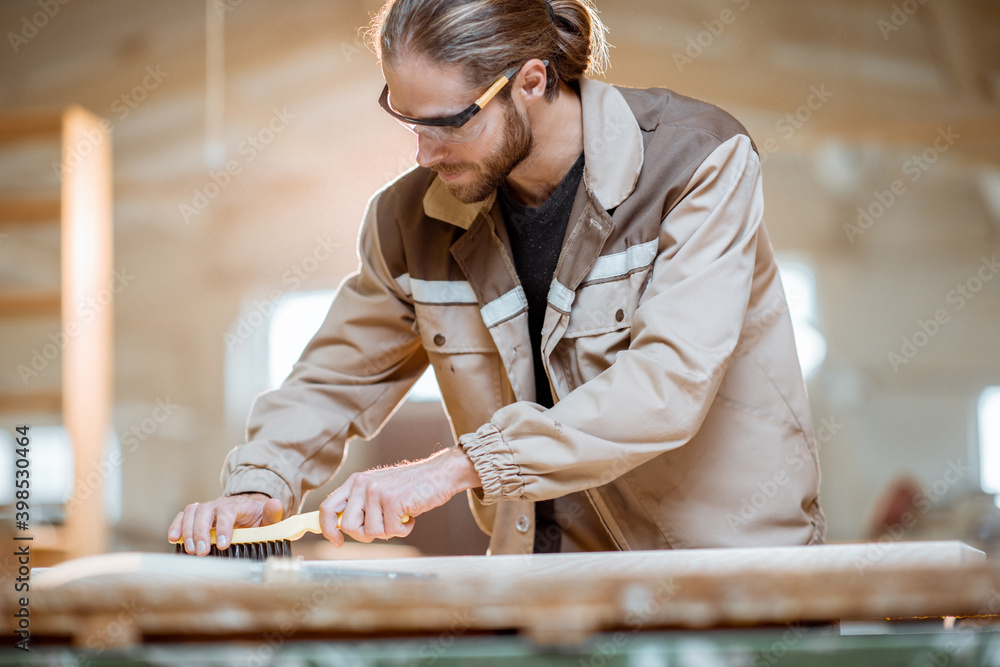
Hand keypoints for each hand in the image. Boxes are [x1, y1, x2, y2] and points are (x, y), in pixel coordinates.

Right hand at [167, 492, 282, 555]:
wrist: (249, 509)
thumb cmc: (258, 517)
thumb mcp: (268, 517)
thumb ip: (272, 512)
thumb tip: (276, 503)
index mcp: (238, 505)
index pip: (228, 511)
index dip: (224, 527)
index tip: (223, 545)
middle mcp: (220, 504)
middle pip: (205, 511)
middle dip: (201, 532)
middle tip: (201, 551)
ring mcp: (207, 509)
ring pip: (192, 512)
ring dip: (188, 530)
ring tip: (191, 550)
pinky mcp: (197, 515)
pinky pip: (183, 516)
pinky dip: (176, 525)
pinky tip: (174, 539)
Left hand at [320, 447, 479, 546]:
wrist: (439, 474)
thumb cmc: (410, 487)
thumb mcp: (378, 491)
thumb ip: (360, 505)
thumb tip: (340, 529)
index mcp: (355, 481)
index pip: (327, 507)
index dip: (328, 529)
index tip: (338, 542)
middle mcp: (362, 484)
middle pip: (349, 526)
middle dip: (366, 534)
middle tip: (384, 525)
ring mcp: (377, 491)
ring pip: (371, 532)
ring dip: (389, 530)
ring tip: (400, 516)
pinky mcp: (393, 500)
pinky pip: (391, 531)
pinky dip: (404, 529)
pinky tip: (410, 515)